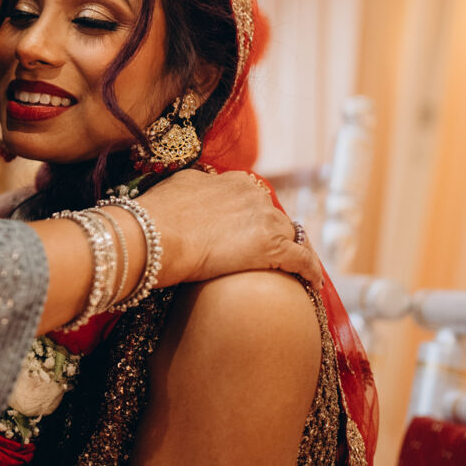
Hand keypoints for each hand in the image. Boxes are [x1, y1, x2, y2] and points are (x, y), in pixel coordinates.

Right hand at [136, 169, 322, 287]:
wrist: (153, 235)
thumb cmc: (153, 217)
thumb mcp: (176, 189)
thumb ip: (194, 190)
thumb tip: (195, 197)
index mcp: (230, 180)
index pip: (252, 197)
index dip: (252, 216)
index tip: (248, 230)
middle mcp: (252, 193)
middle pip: (273, 216)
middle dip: (271, 234)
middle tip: (264, 255)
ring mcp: (264, 219)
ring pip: (290, 236)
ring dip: (290, 251)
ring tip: (292, 270)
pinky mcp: (273, 247)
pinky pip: (303, 260)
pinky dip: (310, 271)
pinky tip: (312, 285)